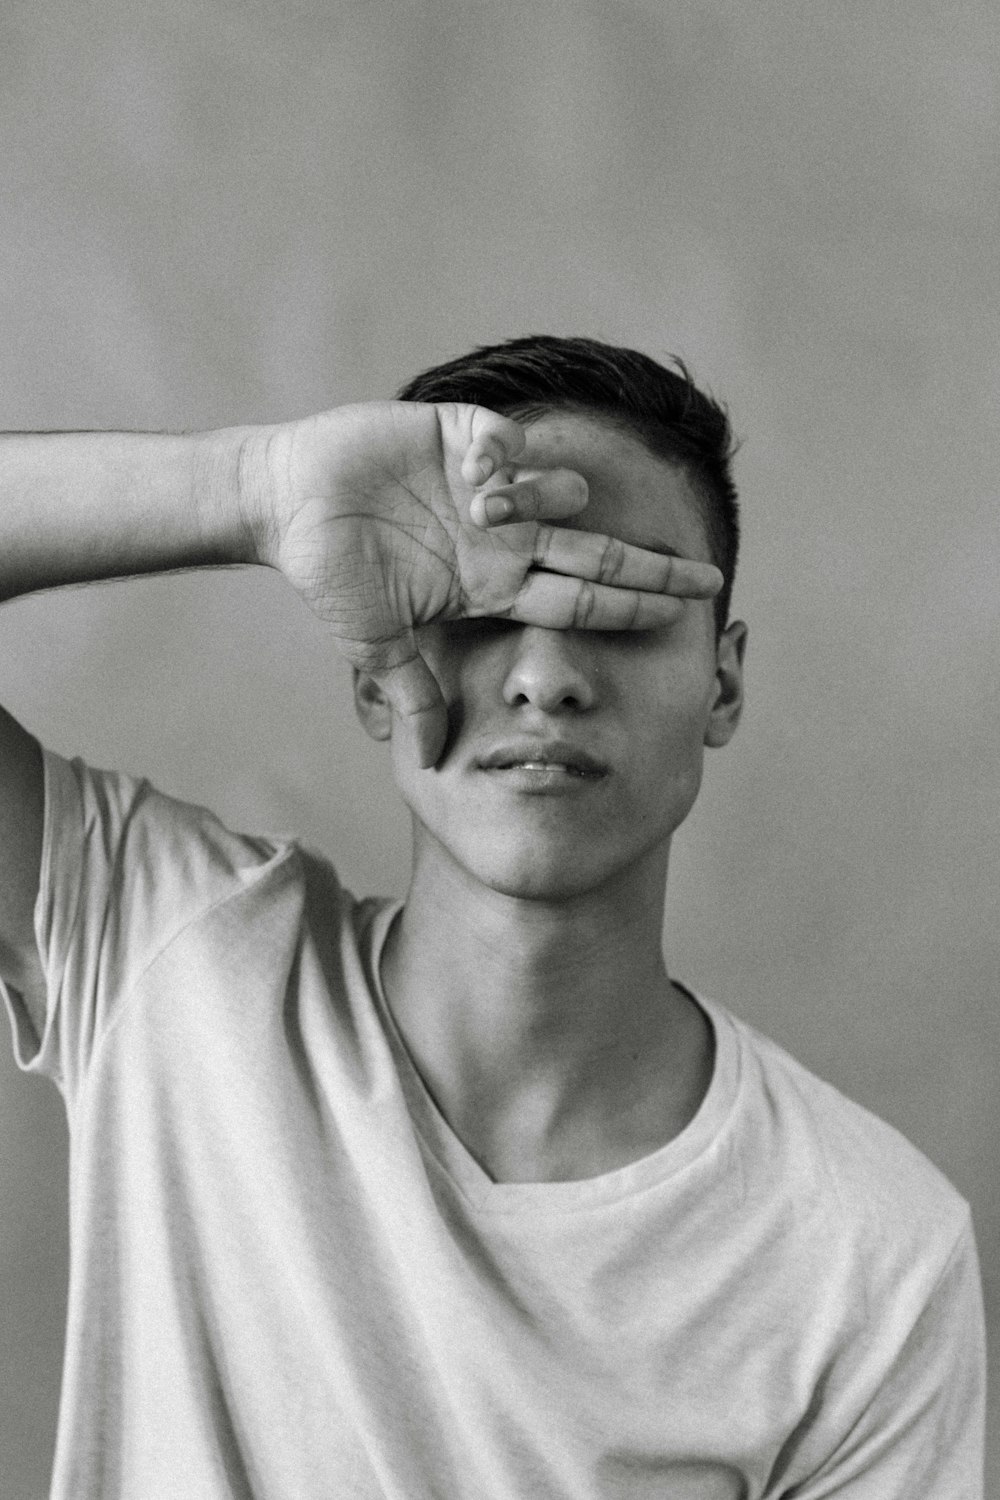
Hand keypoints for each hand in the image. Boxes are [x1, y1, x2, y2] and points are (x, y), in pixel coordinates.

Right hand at [249, 401, 721, 766]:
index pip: (580, 602)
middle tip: (707, 578)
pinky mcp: (461, 436)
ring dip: (549, 502)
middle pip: (596, 554)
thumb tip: (432, 761)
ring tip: (512, 510)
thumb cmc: (331, 572)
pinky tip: (480, 470)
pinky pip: (509, 442)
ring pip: (556, 493)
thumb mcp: (377, 644)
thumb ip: (414, 694)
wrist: (287, 502)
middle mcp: (505, 537)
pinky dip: (510, 456)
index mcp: (494, 584)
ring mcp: (488, 487)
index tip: (682, 621)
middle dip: (649, 568)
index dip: (629, 610)